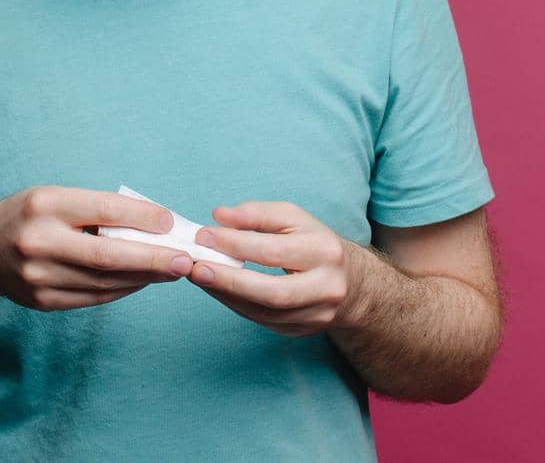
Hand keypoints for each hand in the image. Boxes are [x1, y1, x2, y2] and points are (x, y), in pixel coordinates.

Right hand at [0, 186, 195, 310]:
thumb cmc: (31, 216)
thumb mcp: (57, 197)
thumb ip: (98, 208)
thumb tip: (155, 224)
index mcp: (45, 205)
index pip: (105, 211)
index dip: (143, 218)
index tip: (171, 222)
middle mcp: (38, 242)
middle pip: (108, 255)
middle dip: (153, 259)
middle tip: (185, 260)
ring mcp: (38, 277)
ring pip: (104, 281)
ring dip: (143, 277)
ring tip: (171, 270)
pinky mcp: (42, 301)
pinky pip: (93, 297)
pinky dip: (122, 289)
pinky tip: (142, 281)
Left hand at [186, 201, 360, 336]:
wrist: (349, 281)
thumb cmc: (314, 243)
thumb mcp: (293, 218)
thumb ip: (257, 214)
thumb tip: (219, 216)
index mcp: (326, 251)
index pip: (275, 251)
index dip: (236, 244)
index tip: (204, 236)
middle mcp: (327, 288)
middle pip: (272, 292)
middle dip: (229, 280)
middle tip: (195, 267)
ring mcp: (316, 315)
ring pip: (264, 312)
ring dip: (226, 294)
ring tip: (199, 276)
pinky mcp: (302, 331)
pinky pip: (261, 321)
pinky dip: (235, 304)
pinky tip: (217, 289)